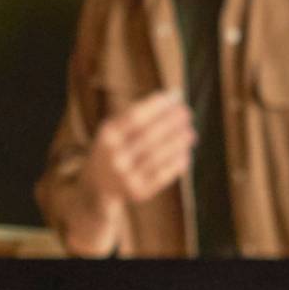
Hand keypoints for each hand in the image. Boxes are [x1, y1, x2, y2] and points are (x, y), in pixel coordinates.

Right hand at [88, 90, 195, 207]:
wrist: (97, 184)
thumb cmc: (115, 147)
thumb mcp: (116, 128)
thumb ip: (141, 112)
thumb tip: (175, 96)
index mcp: (107, 137)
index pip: (135, 117)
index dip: (157, 106)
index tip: (176, 97)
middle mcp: (113, 157)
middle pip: (148, 136)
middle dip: (171, 123)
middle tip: (187, 114)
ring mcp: (124, 177)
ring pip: (157, 157)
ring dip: (177, 143)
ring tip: (190, 133)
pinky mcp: (137, 192)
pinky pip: (161, 176)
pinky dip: (175, 164)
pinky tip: (185, 154)